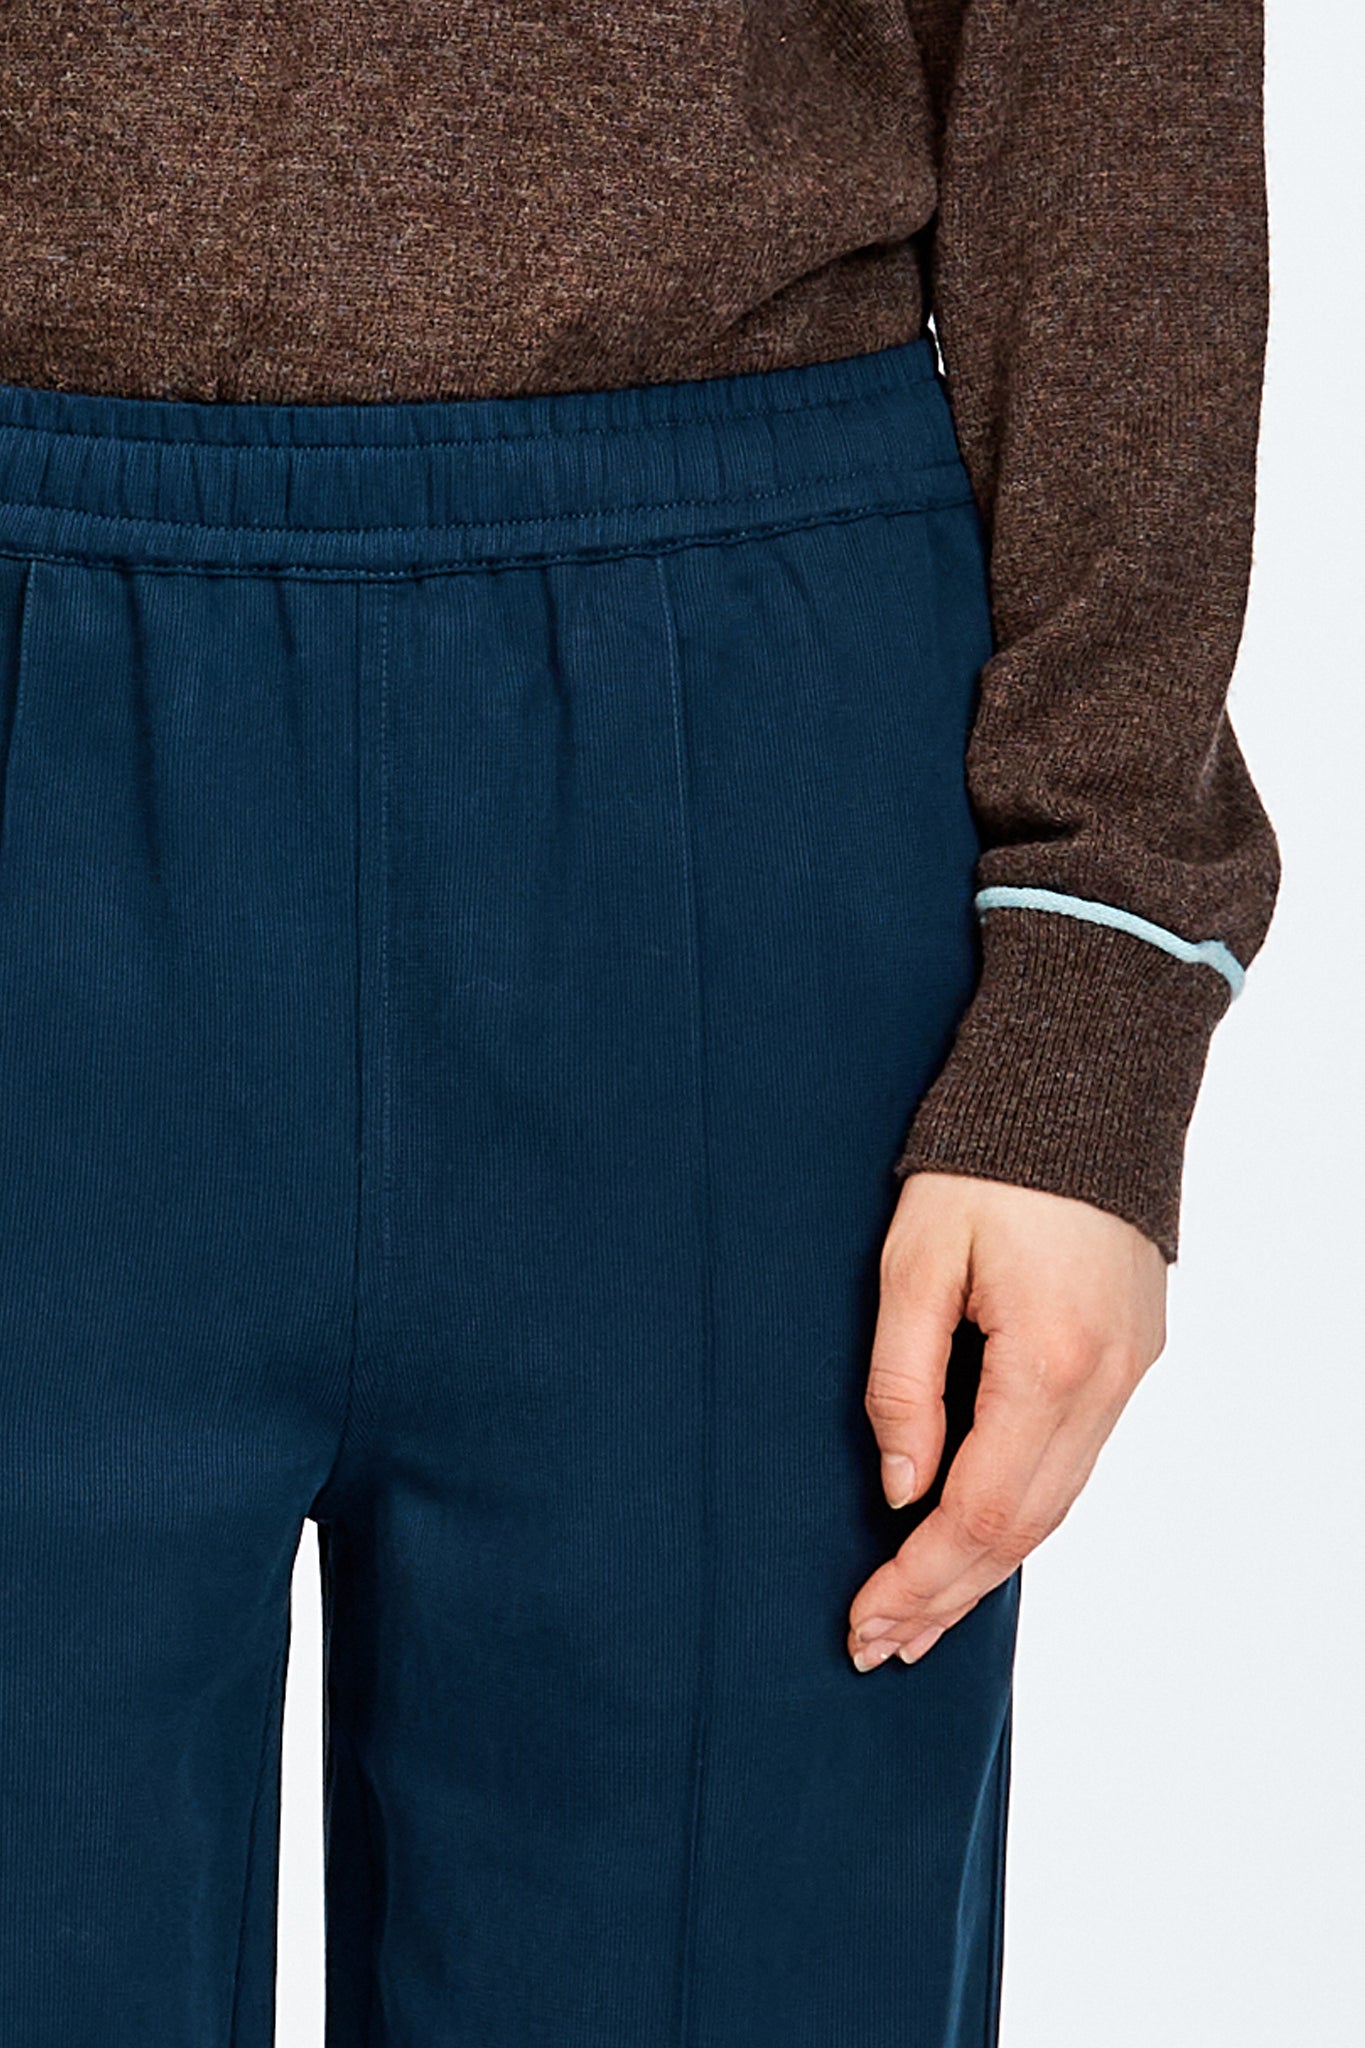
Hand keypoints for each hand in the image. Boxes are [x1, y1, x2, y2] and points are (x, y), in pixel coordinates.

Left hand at [847, 1171, 1166, 1669]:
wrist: (1084, 1085)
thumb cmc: (984, 1164)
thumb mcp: (916, 1260)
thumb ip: (901, 1380)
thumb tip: (901, 1489)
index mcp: (1049, 1362)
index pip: (976, 1510)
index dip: (917, 1579)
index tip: (862, 1625)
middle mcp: (1107, 1385)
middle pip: (1023, 1528)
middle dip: (949, 1595)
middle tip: (882, 1648)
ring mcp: (1132, 1374)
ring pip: (1058, 1505)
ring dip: (989, 1566)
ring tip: (925, 1617)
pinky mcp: (1135, 1357)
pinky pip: (1078, 1463)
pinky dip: (1027, 1514)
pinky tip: (983, 1537)